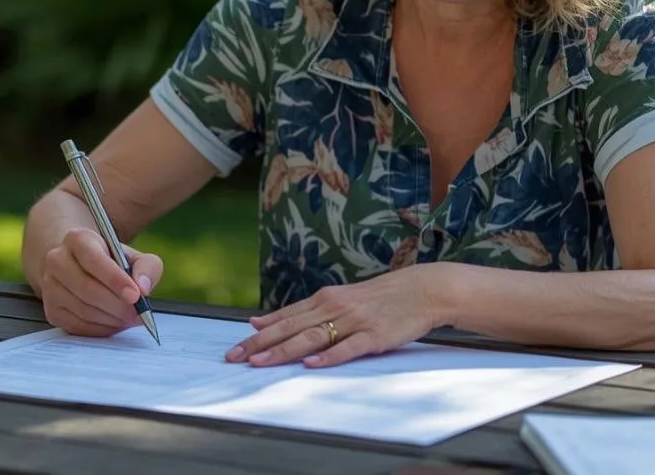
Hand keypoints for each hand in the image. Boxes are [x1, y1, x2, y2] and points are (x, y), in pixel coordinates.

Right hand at [40, 227, 163, 336]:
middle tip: (139, 314)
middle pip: (87, 288)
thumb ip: (147, 267)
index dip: (115, 280)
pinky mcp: (51, 310)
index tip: (136, 296)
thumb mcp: (133, 256)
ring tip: (130, 318)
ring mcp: (50, 287)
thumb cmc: (110, 261)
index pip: (94, 259)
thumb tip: (143, 288)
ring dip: (111, 319)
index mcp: (77, 239)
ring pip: (83, 310)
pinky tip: (115, 323)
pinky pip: (77, 326)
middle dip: (117, 305)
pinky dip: (100, 329)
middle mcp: (57, 260)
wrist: (80, 266)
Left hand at [224, 266, 438, 367]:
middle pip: (291, 328)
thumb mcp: (337, 299)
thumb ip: (303, 312)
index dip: (258, 335)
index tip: (234, 348)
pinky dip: (329, 356)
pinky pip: (348, 347)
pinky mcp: (375, 335)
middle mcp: (335, 307)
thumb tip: (261, 320)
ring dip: (285, 351)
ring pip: (313, 337)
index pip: (284, 318)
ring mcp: (354, 321)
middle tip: (235, 358)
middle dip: (261, 344)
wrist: (420, 290)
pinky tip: (312, 364)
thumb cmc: (377, 298)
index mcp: (324, 299)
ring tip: (262, 362)